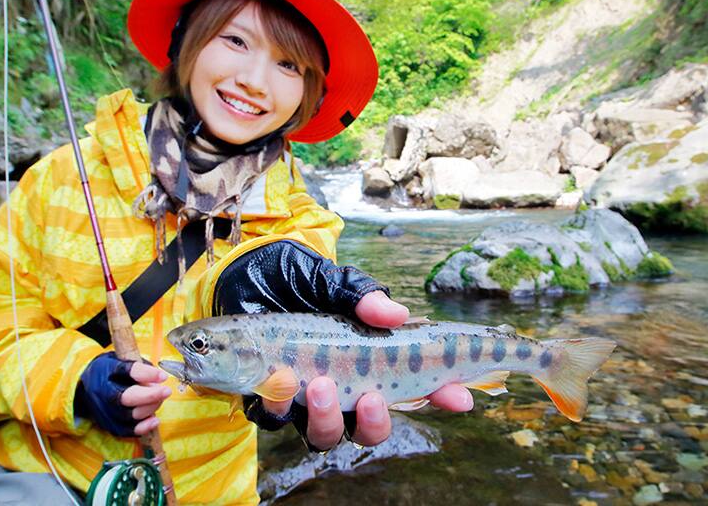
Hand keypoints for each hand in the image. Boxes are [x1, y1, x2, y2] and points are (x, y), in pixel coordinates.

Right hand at [75, 353, 171, 436]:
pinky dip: (143, 427)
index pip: (127, 371)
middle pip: (127, 397)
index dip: (147, 374)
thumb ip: (140, 367)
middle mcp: (102, 391)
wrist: (85, 387)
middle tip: (167, 391)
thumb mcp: (121, 359)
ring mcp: (103, 410)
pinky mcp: (107, 424)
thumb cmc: (110, 371)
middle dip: (150, 396)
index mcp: (107, 370)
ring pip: (129, 415)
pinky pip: (126, 430)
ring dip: (150, 408)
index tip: (163, 377)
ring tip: (160, 400)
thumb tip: (159, 378)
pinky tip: (154, 420)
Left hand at [262, 291, 472, 449]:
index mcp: (369, 360)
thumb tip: (398, 314)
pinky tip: (281, 382)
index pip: (413, 387)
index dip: (441, 396)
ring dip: (328, 419)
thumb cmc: (298, 277)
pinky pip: (276, 420)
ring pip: (325, 434)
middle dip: (376, 423)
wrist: (246, 272)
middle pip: (369, 427)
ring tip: (323, 387)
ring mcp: (305, 397)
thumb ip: (362, 296)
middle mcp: (342, 386)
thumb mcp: (335, 279)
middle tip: (373, 398)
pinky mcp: (268, 396)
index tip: (461, 396)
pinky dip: (280, 406)